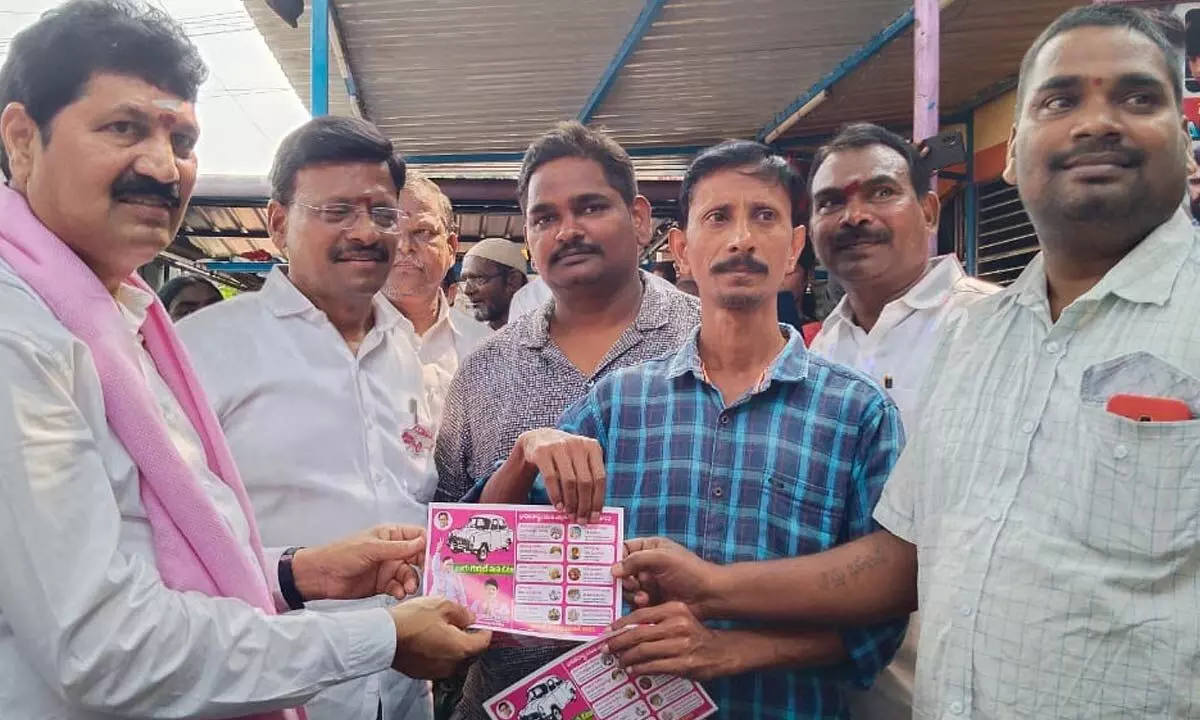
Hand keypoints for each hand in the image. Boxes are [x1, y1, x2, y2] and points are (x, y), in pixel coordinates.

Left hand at [292, 525, 425, 601]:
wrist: (321, 577)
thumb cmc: (343, 554)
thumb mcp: (371, 548)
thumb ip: (398, 548)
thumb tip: (422, 543)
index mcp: (391, 535)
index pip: (418, 536)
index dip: (430, 544)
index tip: (441, 555)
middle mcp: (393, 550)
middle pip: (418, 557)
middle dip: (425, 566)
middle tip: (431, 576)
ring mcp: (389, 568)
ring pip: (410, 574)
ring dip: (412, 581)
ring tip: (408, 589)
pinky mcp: (384, 585)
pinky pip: (399, 587)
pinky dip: (401, 591)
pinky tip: (397, 594)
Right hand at [389, 597, 491, 678]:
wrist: (384, 636)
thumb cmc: (412, 620)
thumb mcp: (442, 606)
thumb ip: (462, 612)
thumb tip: (471, 617)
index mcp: (461, 648)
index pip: (484, 642)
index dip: (485, 629)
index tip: (483, 622)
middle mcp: (451, 664)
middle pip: (470, 653)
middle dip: (470, 638)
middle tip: (464, 623)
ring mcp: (436, 671)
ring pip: (454, 659)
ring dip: (454, 646)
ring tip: (445, 629)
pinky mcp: (422, 673)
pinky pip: (439, 662)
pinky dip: (439, 652)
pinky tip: (431, 639)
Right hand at [517, 428, 605, 522]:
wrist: (537, 438)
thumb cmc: (564, 455)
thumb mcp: (579, 459)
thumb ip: (588, 477)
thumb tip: (593, 509)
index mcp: (592, 447)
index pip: (600, 477)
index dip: (598, 499)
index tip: (595, 516)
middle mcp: (578, 444)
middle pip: (585, 481)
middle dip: (584, 504)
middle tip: (580, 519)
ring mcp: (559, 446)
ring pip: (569, 481)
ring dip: (570, 502)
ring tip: (569, 514)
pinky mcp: (542, 452)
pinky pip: (551, 478)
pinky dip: (555, 495)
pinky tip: (558, 505)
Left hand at [605, 602, 732, 680]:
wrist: (721, 650)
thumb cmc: (694, 633)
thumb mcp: (678, 617)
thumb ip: (657, 619)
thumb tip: (627, 627)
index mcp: (674, 609)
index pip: (640, 615)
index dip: (620, 624)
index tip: (608, 631)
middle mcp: (677, 625)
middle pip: (638, 634)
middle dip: (618, 642)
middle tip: (606, 648)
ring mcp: (680, 645)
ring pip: (643, 651)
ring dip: (626, 657)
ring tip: (618, 660)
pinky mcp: (682, 663)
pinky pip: (653, 666)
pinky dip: (639, 668)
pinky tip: (632, 669)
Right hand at [611, 537, 720, 616]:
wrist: (709, 596)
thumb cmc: (689, 571)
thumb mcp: (662, 558)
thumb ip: (636, 560)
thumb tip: (614, 569)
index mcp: (649, 548)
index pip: (623, 548)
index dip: (614, 557)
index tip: (606, 566)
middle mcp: (646, 564)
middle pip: (621, 571)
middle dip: (623, 579)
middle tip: (631, 584)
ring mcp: (648, 583)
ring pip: (626, 588)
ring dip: (631, 592)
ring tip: (643, 596)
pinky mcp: (651, 600)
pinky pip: (634, 602)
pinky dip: (637, 603)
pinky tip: (646, 602)